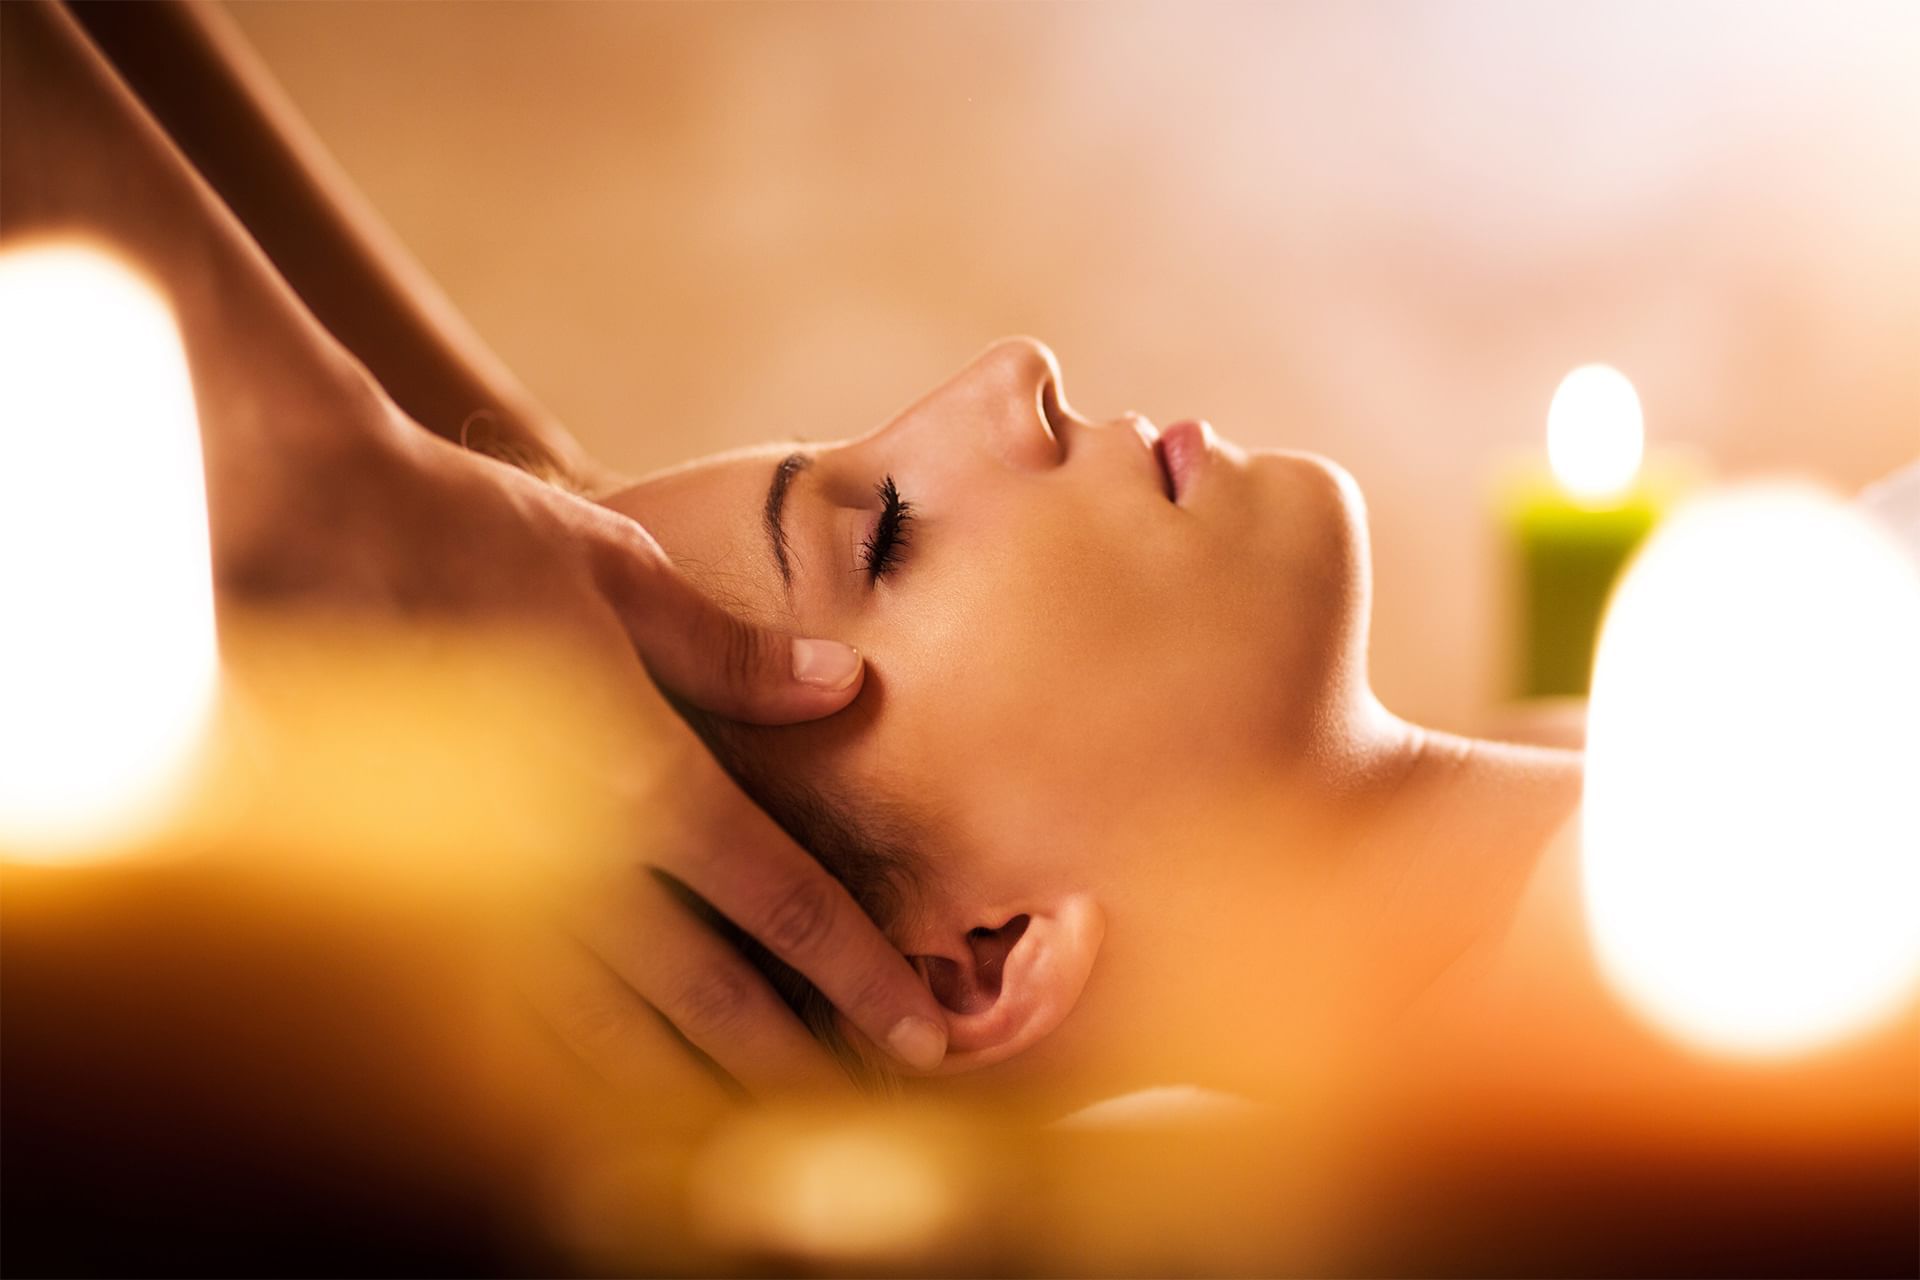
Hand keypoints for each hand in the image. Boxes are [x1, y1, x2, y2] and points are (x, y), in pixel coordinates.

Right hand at [222, 382, 947, 1093]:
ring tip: (753, 1132)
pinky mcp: (407, 891)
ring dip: (687, 1086)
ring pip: (604, 1027)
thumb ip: (731, 651)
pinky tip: (600, 1101)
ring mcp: (481, 882)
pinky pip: (495, 1010)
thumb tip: (840, 686)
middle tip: (861, 1107)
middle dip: (792, 1061)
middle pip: (706, 994)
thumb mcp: (620, 570)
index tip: (919, 1026)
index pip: (780, 899)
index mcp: (637, 770)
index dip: (858, 972)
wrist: (291, 526)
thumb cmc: (461, 529)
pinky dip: (562, 1068)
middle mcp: (569, 851)